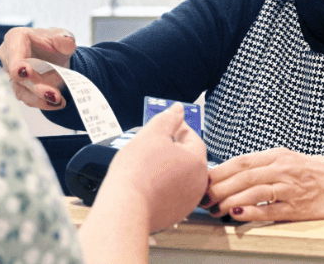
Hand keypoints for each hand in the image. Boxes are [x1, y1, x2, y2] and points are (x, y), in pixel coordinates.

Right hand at [0, 27, 76, 109]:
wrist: (57, 58)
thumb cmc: (56, 43)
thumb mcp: (65, 38)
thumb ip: (65, 39)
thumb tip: (65, 42)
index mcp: (16, 38)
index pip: (14, 52)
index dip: (18, 63)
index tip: (25, 72)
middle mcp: (8, 56)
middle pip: (17, 75)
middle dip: (35, 86)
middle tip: (54, 95)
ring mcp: (11, 74)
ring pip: (21, 90)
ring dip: (40, 98)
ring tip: (59, 100)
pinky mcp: (19, 88)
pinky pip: (28, 98)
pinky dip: (43, 102)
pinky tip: (58, 103)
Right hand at [99, 103, 208, 232]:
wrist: (125, 206)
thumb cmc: (138, 170)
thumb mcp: (152, 134)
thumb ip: (168, 118)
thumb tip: (178, 109)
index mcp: (197, 161)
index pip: (192, 137)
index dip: (176, 128)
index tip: (163, 127)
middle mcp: (198, 183)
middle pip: (187, 158)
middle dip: (172, 149)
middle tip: (151, 145)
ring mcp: (188, 201)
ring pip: (179, 176)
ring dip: (167, 168)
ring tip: (146, 164)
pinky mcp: (175, 214)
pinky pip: (171, 193)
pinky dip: (162, 187)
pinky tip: (146, 182)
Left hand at [203, 147, 323, 221]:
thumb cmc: (316, 173)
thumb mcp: (288, 162)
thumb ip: (264, 167)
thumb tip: (232, 176)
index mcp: (277, 155)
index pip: (241, 161)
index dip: (219, 170)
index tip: (202, 179)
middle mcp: (282, 168)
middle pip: (243, 175)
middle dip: (219, 186)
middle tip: (202, 197)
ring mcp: (291, 188)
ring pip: (254, 191)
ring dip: (230, 200)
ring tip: (215, 208)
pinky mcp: (300, 208)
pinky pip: (271, 209)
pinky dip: (252, 211)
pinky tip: (237, 214)